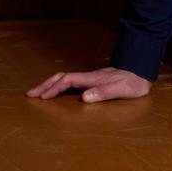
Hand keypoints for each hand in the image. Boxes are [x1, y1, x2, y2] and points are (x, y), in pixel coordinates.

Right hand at [26, 67, 151, 102]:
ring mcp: (90, 79)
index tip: (41, 97)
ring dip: (51, 85)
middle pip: (61, 78)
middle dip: (45, 85)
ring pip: (65, 79)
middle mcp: (88, 78)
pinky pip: (71, 83)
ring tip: (39, 93)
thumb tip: (84, 98)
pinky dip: (60, 86)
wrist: (141, 72)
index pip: (67, 81)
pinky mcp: (93, 82)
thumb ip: (103, 93)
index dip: (53, 88)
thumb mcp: (120, 89)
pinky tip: (58, 92)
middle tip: (30, 94)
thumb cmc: (132, 82)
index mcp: (91, 79)